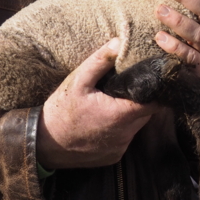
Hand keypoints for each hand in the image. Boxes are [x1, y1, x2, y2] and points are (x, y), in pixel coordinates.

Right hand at [37, 38, 158, 168]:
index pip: (155, 103)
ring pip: (136, 126)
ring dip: (130, 115)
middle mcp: (125, 134)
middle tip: (128, 88)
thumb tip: (119, 42)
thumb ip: (100, 61)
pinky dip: (120, 130)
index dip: (157, 91)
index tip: (153, 80)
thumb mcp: (78, 81)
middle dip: (141, 100)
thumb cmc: (61, 111)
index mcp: (120, 114)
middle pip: (147, 114)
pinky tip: (104, 122)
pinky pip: (125, 139)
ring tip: (113, 103)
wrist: (43, 145)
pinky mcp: (114, 156)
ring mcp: (120, 148)